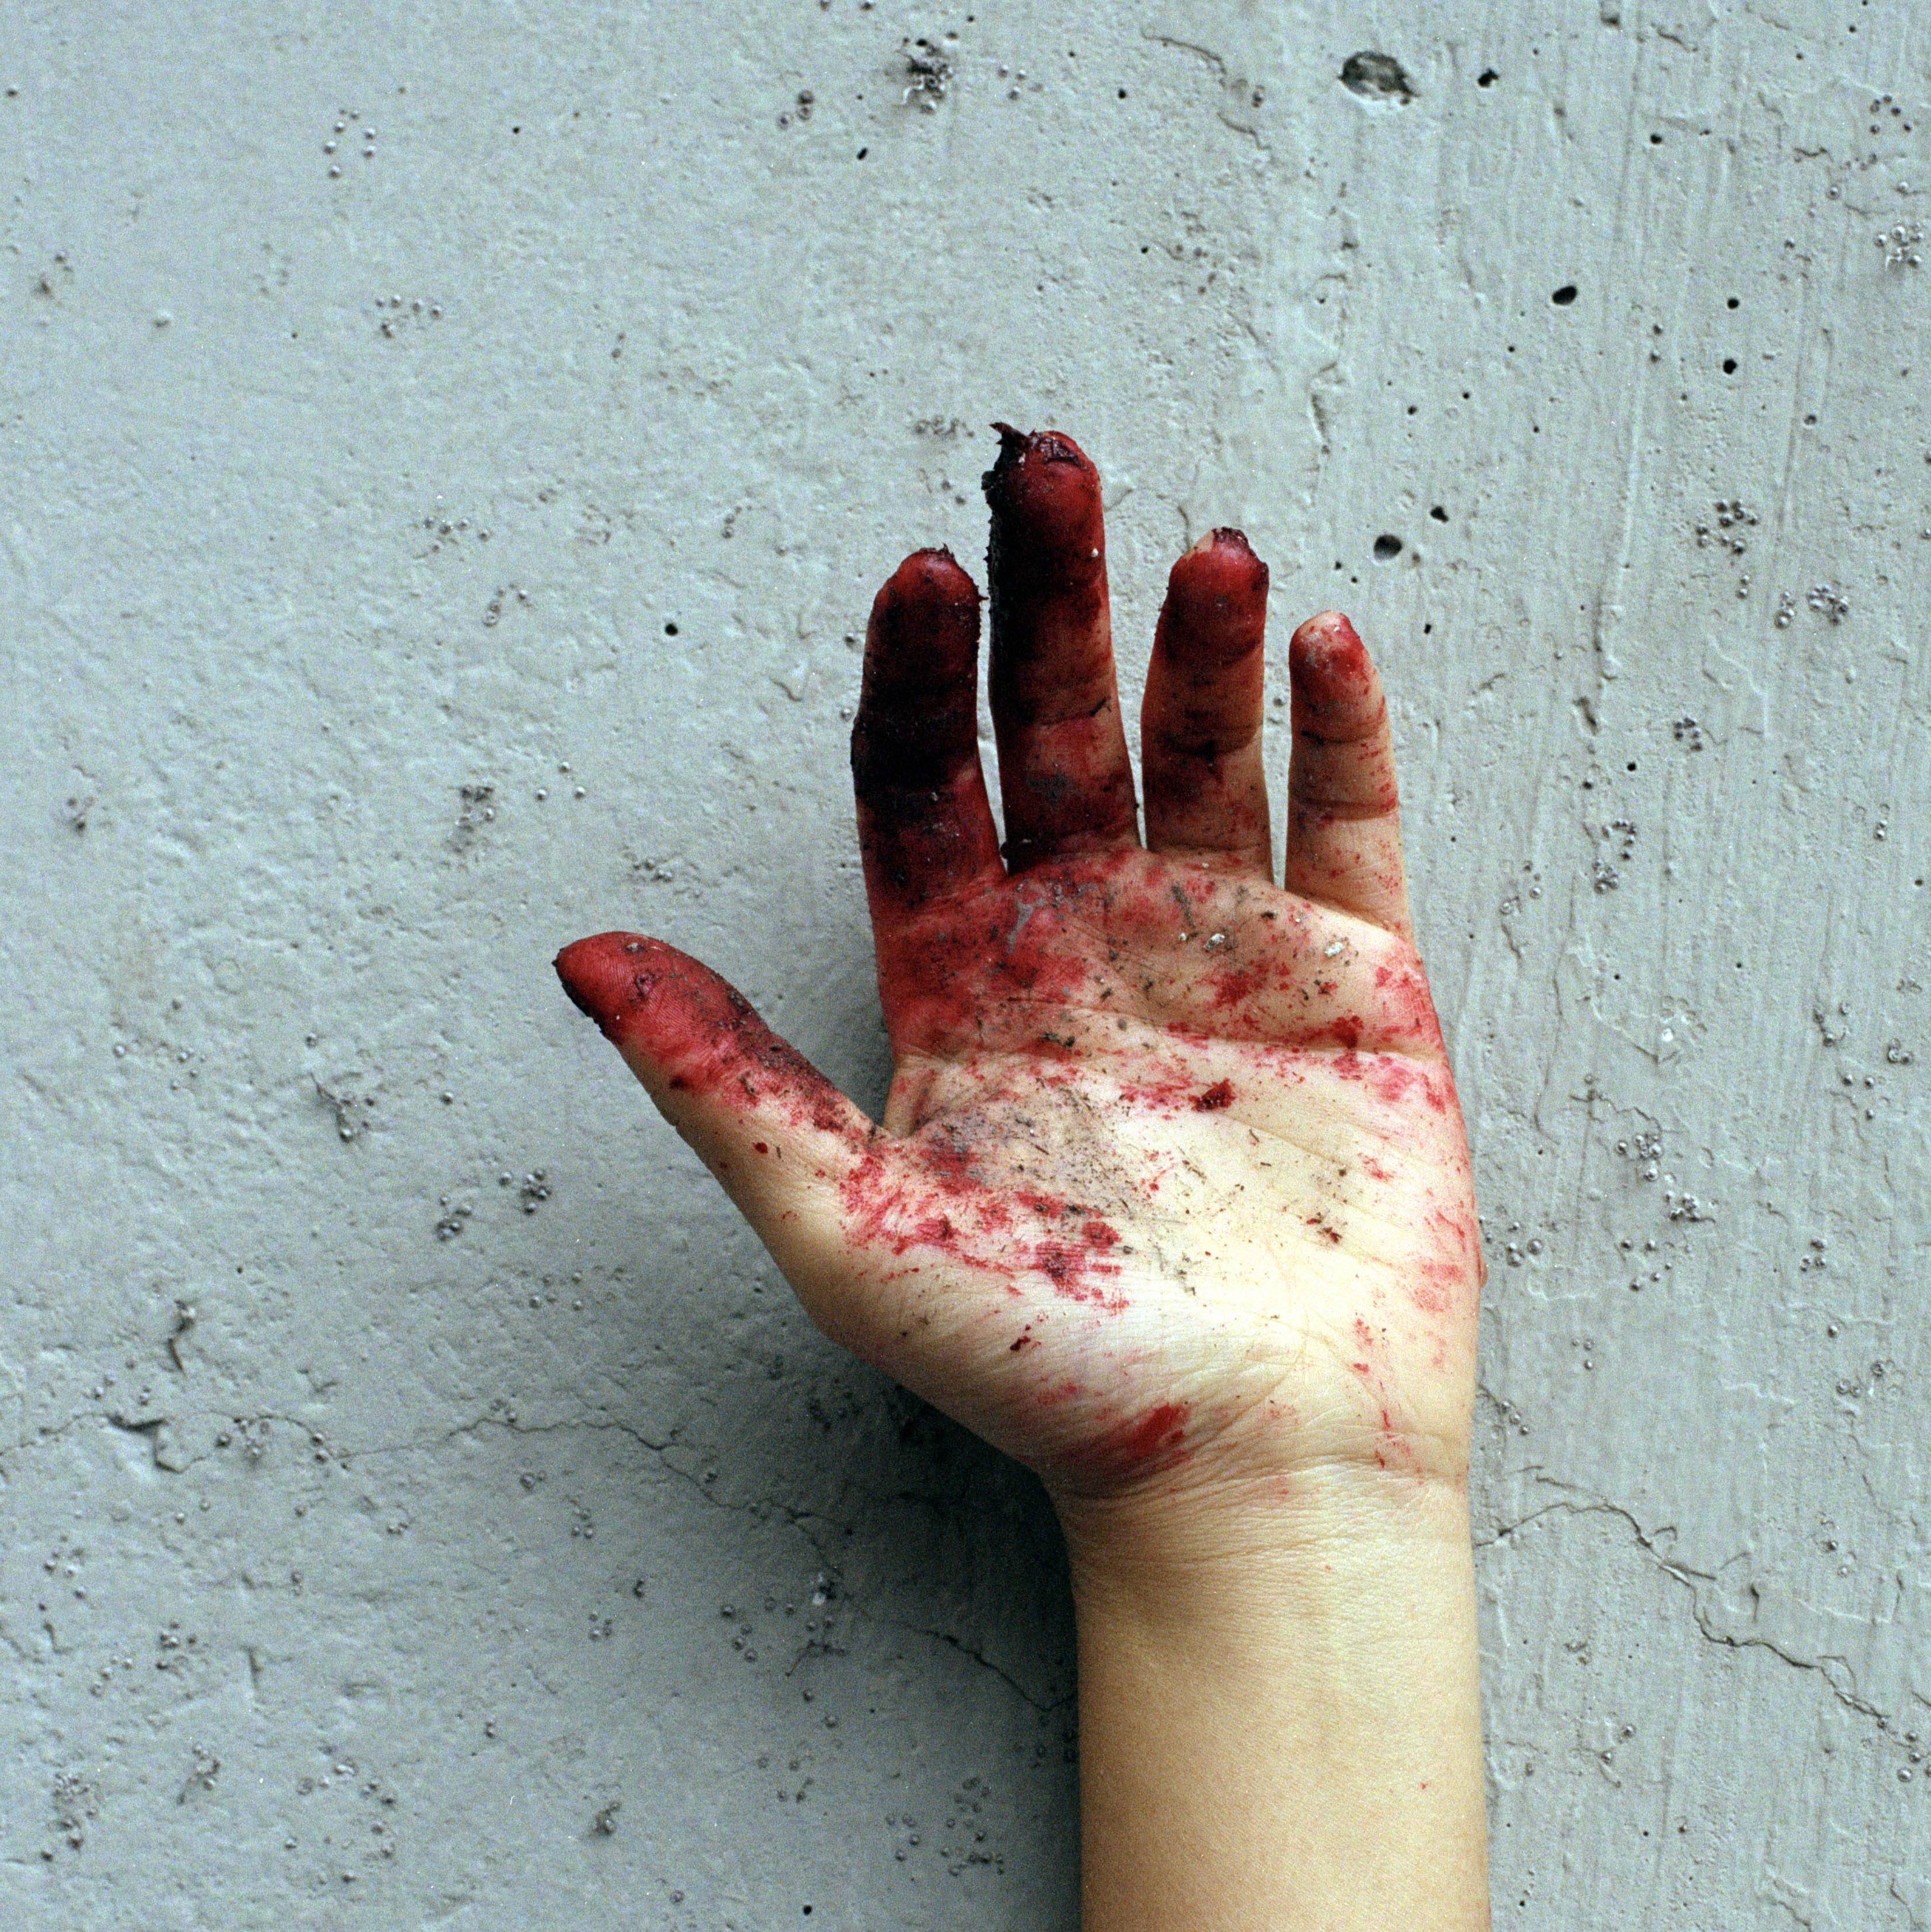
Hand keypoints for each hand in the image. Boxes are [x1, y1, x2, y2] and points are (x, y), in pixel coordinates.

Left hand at [555, 428, 1479, 1527]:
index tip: (917, 574)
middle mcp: (1084, 943)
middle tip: (1051, 465)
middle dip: (1051, 599)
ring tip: (1201, 549)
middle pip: (1056, 729)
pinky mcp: (1355, 984)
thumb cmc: (1046, 1371)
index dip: (917, 673)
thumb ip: (720, 1082)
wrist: (1248, 1465)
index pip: (922, 784)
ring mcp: (1223, 953)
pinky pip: (1350, 826)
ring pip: (1203, 753)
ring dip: (1198, 646)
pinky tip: (1323, 642)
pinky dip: (1344, 734)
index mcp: (961, 984)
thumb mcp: (849, 1230)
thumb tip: (575, 954)